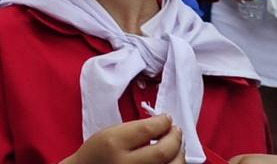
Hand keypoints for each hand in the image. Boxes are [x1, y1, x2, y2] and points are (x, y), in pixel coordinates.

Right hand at [62, 115, 182, 163]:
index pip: (147, 130)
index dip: (162, 122)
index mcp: (113, 144)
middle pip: (163, 151)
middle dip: (175, 137)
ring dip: (179, 153)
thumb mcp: (108, 134)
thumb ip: (134, 129)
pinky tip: (171, 159)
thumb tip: (162, 126)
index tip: (166, 118)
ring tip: (176, 145)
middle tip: (176, 130)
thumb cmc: (97, 153)